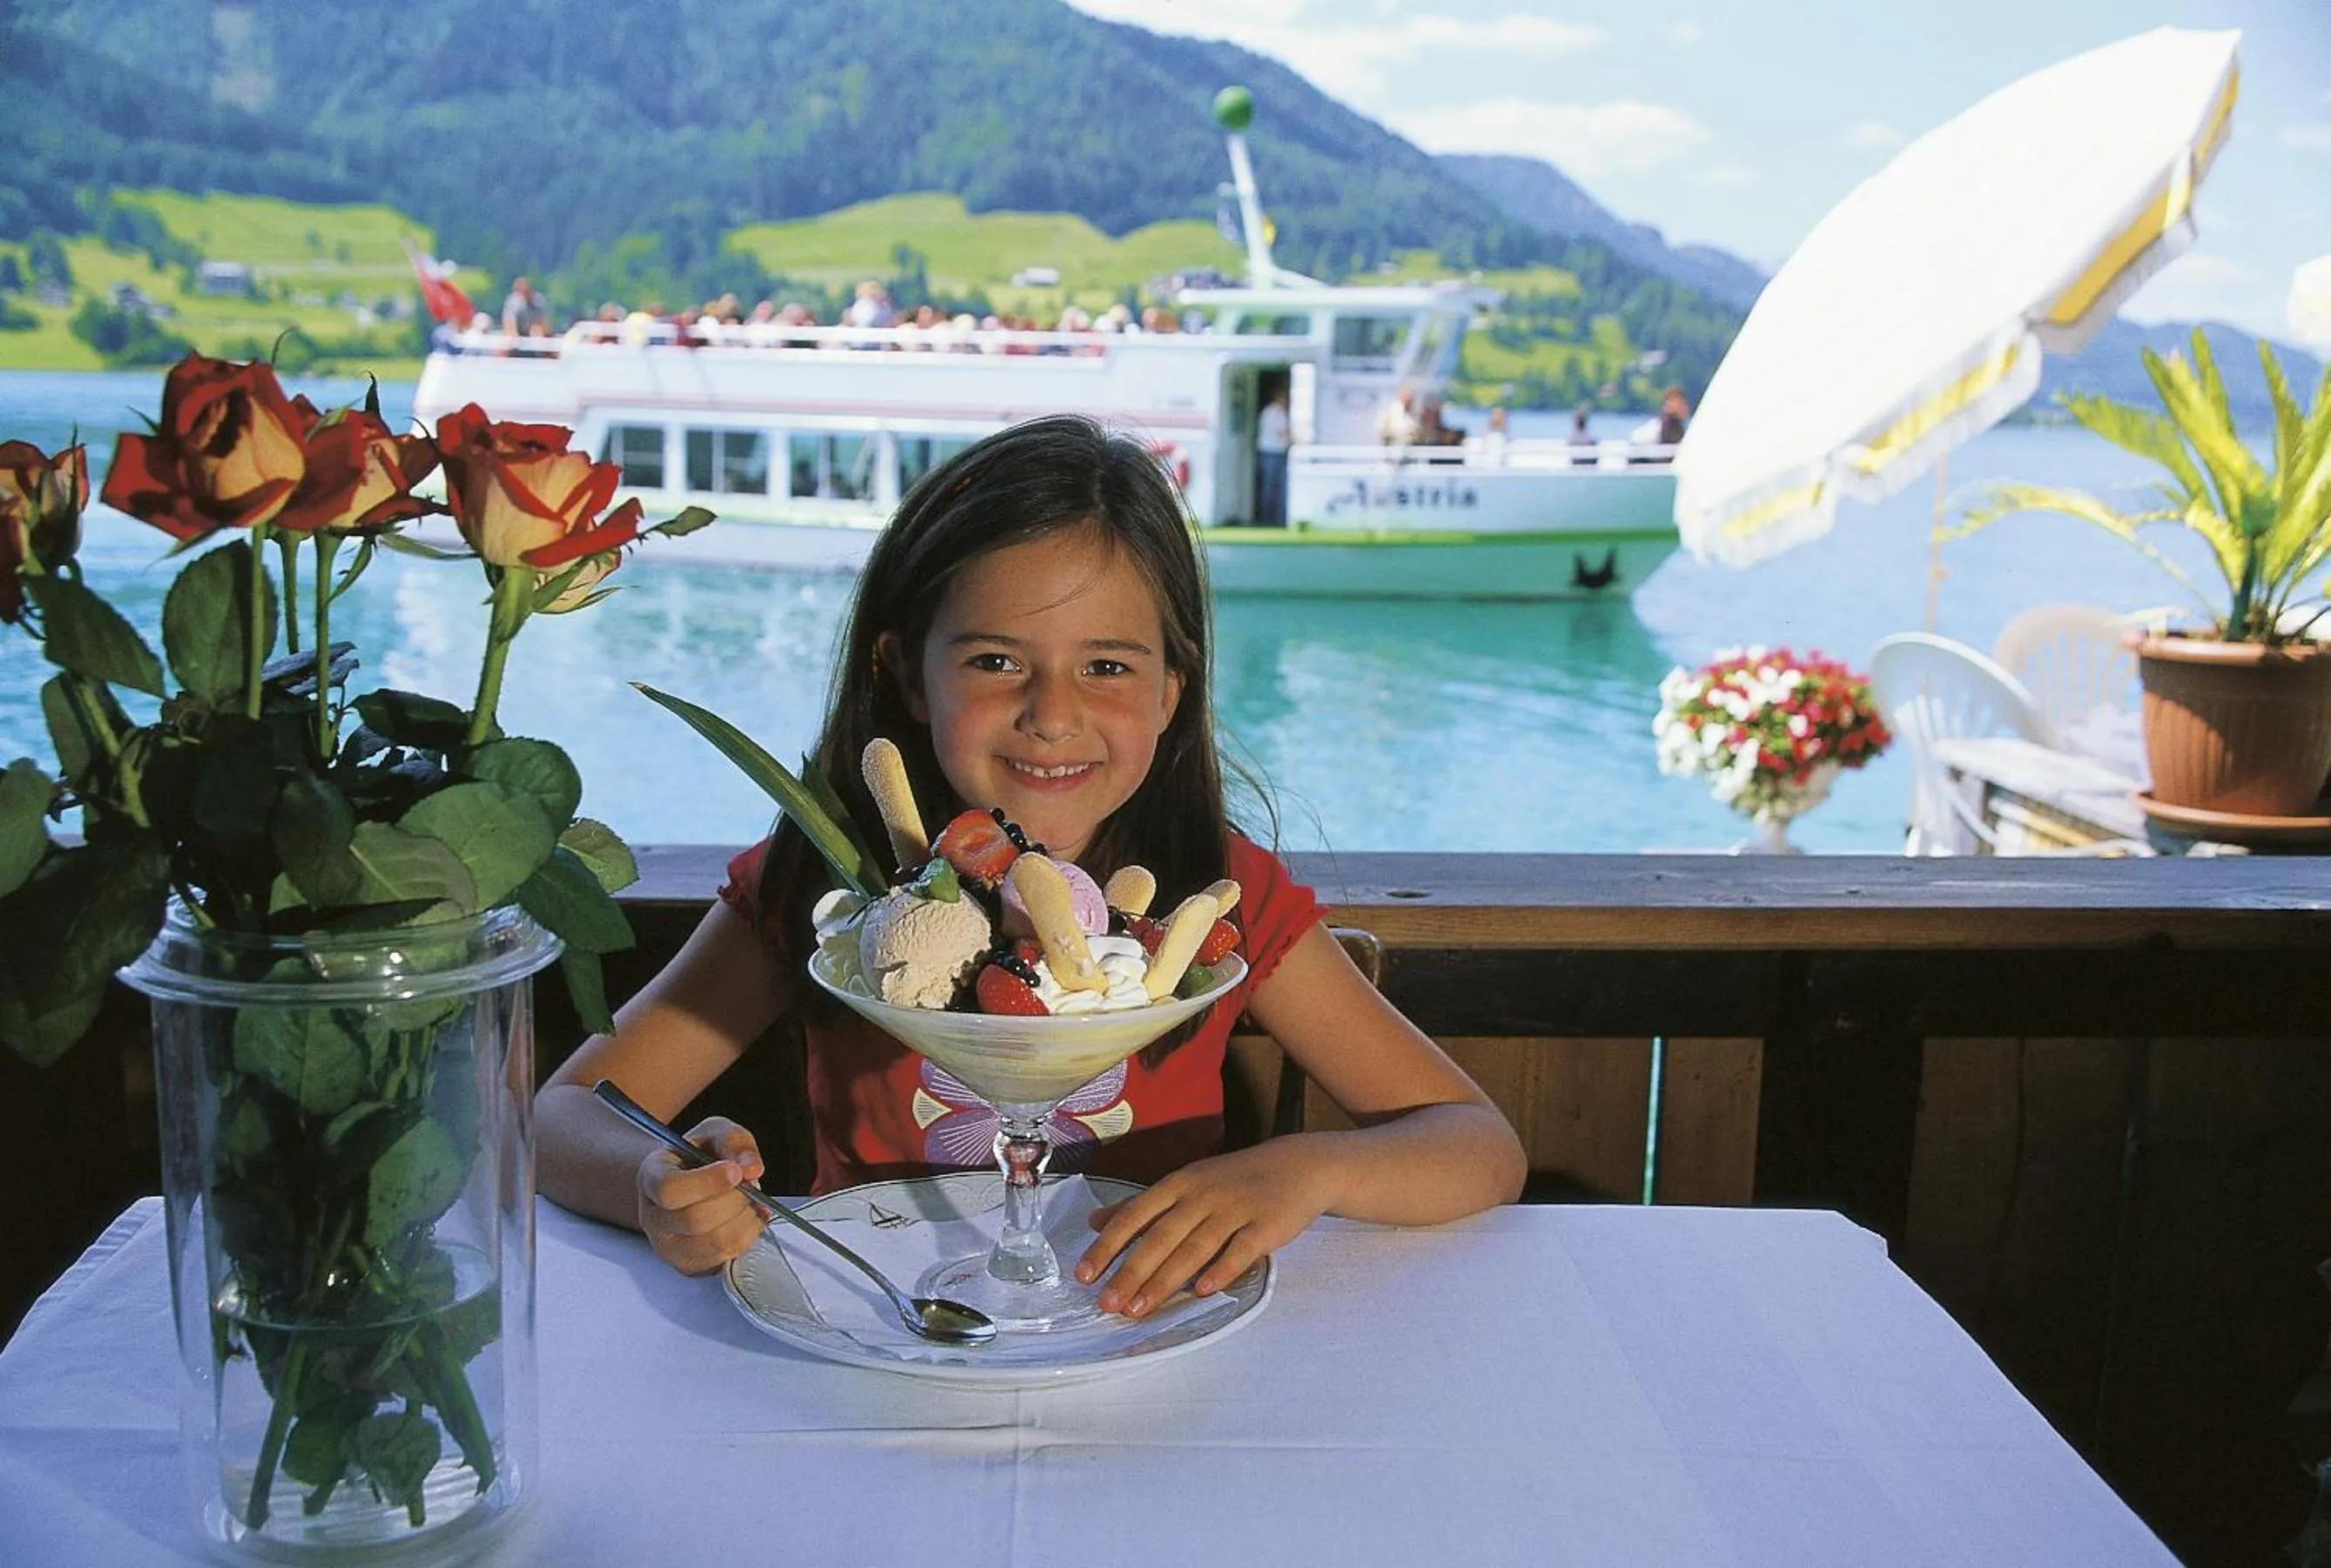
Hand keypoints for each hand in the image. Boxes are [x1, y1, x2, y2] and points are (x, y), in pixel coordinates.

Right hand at [636, 1116, 765, 1275]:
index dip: (707, 1182)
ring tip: (753, 1202)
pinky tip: (749, 1219)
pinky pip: (723, 1259)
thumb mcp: (716, 1133)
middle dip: (734, 1201)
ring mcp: (666, 1247)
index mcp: (651, 1177)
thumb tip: (751, 1169)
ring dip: (745, 1221)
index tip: (735, 1171)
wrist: (691, 1182)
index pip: (669, 1189)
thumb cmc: (700, 1157)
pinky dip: (747, 1238)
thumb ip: (734, 1142)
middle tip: (749, 1186)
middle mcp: (651, 1217)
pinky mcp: (687, 1266)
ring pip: (713, 1243)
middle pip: (695, 1219)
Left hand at [1073, 1139, 1338, 1316]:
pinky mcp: (1266, 1226)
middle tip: (1108, 1304)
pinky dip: (1221, 1271)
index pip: (1135, 1215)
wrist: (1298, 1166)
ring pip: (1195, 1248)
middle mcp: (1202, 1194)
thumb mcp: (1185, 1183)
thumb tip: (1094, 1221)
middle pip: (1161, 1237)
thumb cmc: (1233, 1180)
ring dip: (1165, 1280)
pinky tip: (1202, 1292)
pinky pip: (1240, 1251)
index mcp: (1179, 1183)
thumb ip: (1141, 1205)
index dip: (1109, 1245)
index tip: (1085, 1275)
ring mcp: (1235, 1209)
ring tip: (1140, 1308)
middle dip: (1131, 1272)